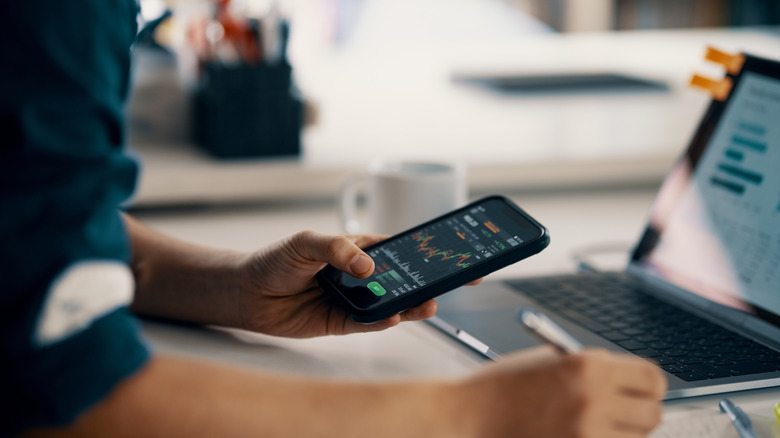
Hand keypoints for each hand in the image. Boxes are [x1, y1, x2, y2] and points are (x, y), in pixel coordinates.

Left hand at [238, 230, 463, 337]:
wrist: (248, 293)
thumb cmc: (277, 260)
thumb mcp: (307, 242)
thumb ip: (338, 250)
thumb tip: (367, 266)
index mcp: (359, 250)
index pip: (401, 250)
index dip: (427, 252)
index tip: (453, 254)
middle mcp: (362, 276)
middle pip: (403, 279)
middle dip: (430, 281)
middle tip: (453, 282)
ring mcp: (355, 300)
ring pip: (391, 304)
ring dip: (411, 304)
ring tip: (427, 304)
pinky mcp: (343, 322)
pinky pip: (368, 323)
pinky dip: (382, 321)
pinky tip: (394, 316)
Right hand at [452, 346, 666, 437]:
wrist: (468, 416)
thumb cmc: (501, 387)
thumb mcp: (548, 362)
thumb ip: (590, 371)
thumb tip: (628, 385)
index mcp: (587, 366)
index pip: (653, 379)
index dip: (648, 385)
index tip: (641, 390)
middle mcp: (593, 400)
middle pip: (652, 415)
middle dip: (640, 413)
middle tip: (621, 412)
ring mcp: (587, 434)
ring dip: (621, 434)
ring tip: (592, 425)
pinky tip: (577, 435)